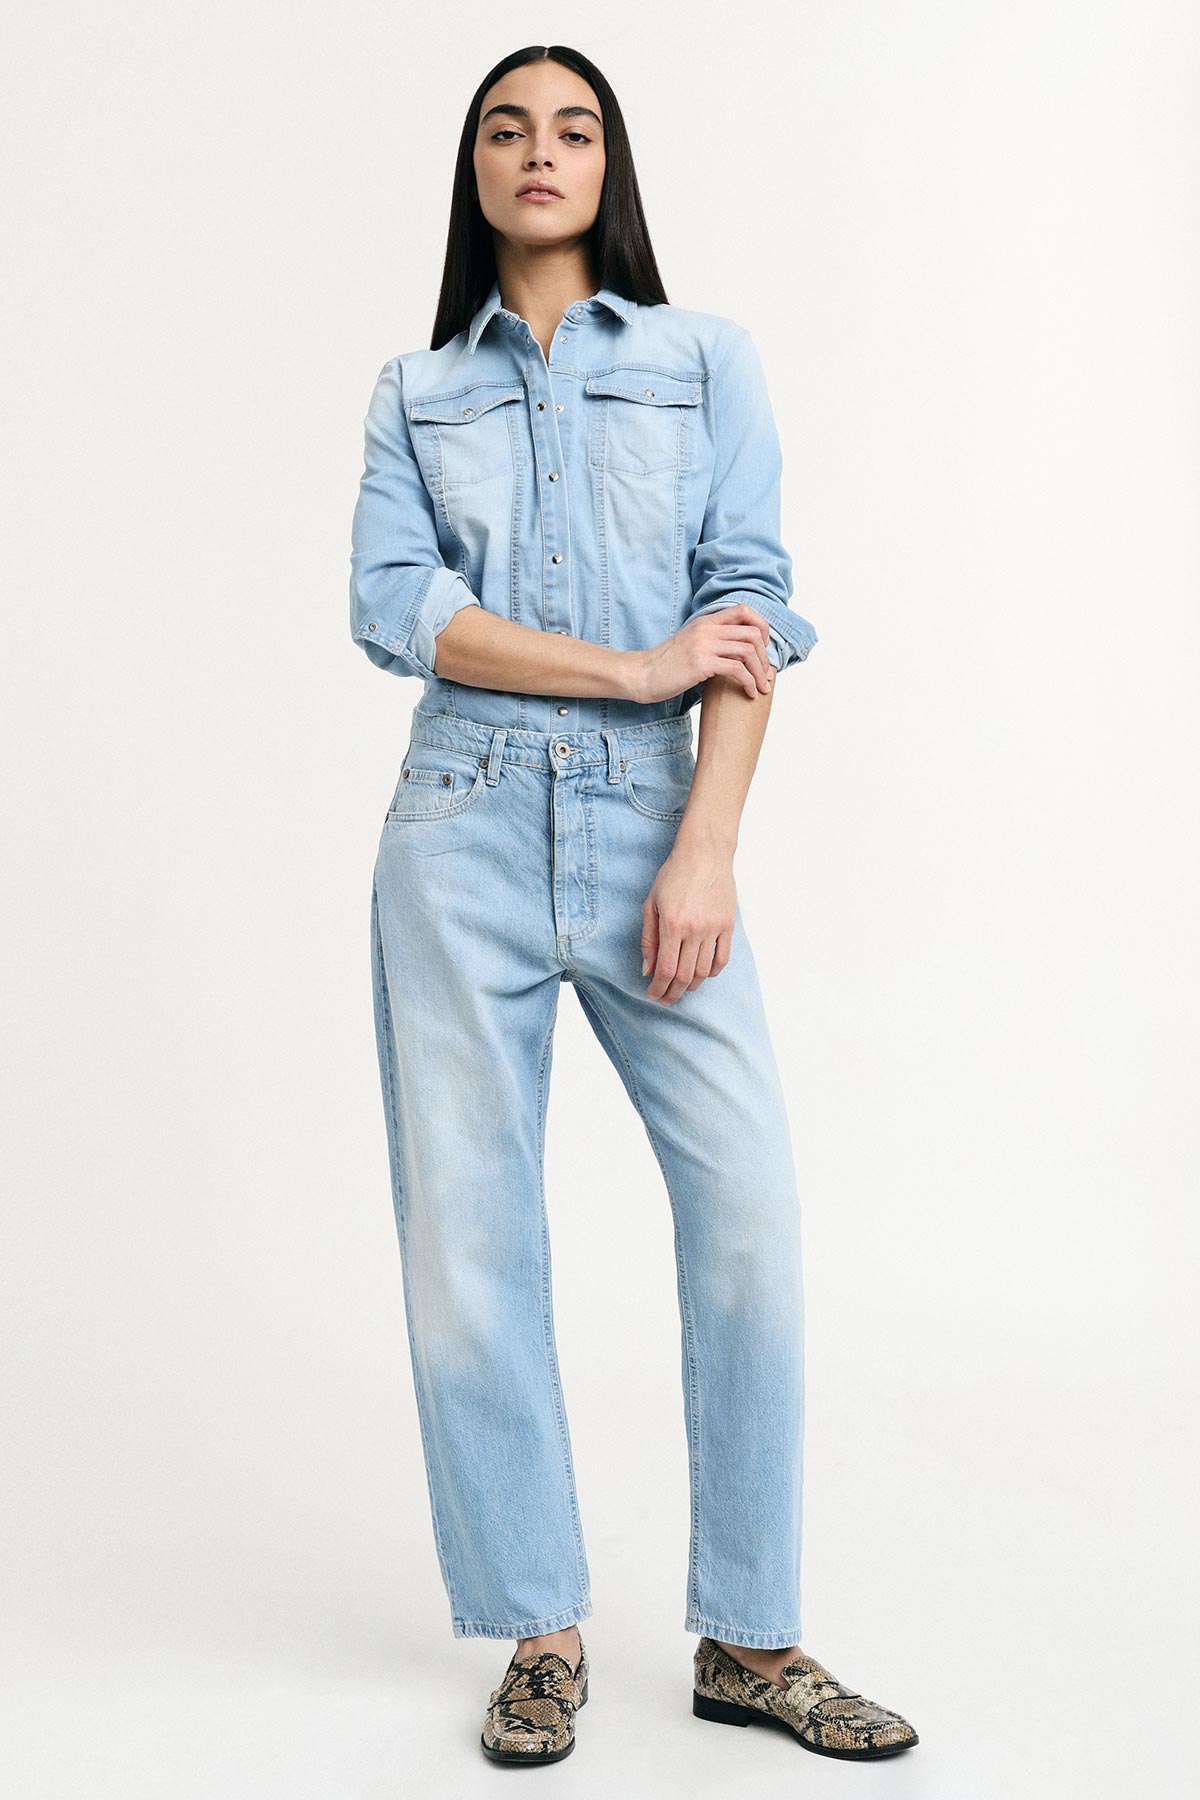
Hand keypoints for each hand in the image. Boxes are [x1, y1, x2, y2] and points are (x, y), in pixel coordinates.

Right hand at [628, 604, 772, 703]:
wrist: (641, 675)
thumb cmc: (665, 665)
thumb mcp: (691, 644)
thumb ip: (711, 640)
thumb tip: (736, 650)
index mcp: (705, 621)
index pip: (745, 610)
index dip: (761, 628)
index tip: (761, 649)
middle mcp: (707, 629)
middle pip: (753, 632)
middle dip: (764, 656)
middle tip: (765, 674)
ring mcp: (704, 645)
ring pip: (748, 651)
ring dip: (760, 672)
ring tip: (761, 687)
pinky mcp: (701, 663)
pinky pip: (737, 669)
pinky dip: (749, 682)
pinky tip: (749, 693)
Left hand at [641, 843, 736, 1003]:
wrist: (704, 854)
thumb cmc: (674, 875)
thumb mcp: (651, 904)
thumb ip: (648, 939)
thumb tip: (647, 970)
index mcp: (672, 925)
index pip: (665, 970)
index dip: (658, 988)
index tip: (653, 995)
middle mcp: (694, 931)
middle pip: (684, 976)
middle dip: (672, 993)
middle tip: (665, 999)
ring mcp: (714, 929)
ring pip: (703, 972)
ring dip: (691, 986)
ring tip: (681, 988)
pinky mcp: (728, 926)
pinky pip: (722, 959)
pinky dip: (712, 973)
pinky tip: (702, 975)